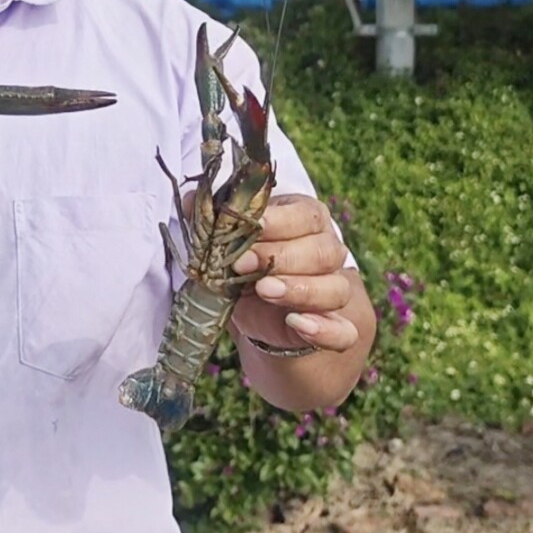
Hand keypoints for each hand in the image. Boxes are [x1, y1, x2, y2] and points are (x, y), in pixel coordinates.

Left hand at [228, 194, 360, 353]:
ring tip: (264, 291)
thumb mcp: (228, 244)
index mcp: (307, 221)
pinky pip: (342, 332)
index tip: (250, 226)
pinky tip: (298, 324)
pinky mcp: (335, 329)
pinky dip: (325, 330)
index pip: (306, 215)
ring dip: (301, 290)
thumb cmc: (247, 266)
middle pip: (321, 251)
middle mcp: (327, 253)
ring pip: (335, 288)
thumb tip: (190, 200)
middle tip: (242, 263)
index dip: (278, 222)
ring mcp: (335, 291)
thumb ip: (214, 222)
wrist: (262, 315)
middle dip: (280, 257)